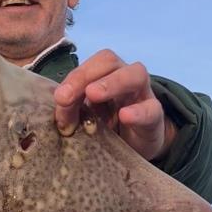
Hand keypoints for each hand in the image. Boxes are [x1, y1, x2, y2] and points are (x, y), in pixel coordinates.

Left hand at [54, 49, 176, 160]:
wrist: (135, 149)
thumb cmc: (107, 129)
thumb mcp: (85, 119)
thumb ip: (71, 111)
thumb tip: (57, 113)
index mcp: (103, 76)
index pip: (89, 65)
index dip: (73, 77)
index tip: (58, 98)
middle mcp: (124, 78)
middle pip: (109, 61)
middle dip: (84, 76)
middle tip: (65, 97)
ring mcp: (142, 94)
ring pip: (135, 75)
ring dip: (112, 83)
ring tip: (93, 94)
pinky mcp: (155, 117)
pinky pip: (151, 109)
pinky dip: (137, 112)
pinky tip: (124, 116)